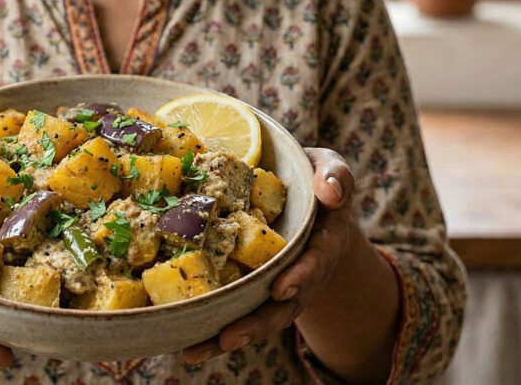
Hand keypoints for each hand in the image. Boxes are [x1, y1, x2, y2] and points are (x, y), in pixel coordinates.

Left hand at [182, 148, 355, 363]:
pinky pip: (235, 310)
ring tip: (196, 352)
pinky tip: (185, 346)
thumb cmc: (313, 179)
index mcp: (323, 241)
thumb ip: (335, 175)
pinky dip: (212, 332)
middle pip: (284, 306)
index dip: (301, 276)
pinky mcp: (252, 287)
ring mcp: (277, 285)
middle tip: (230, 337)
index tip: (282, 289)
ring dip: (230, 336)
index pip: (316, 261)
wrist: (304, 201)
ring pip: (257, 317)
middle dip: (257, 324)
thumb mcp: (329, 168)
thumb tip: (331, 193)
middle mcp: (301, 272)